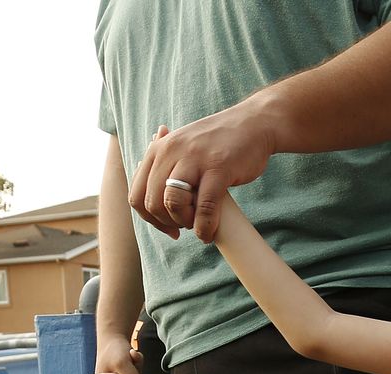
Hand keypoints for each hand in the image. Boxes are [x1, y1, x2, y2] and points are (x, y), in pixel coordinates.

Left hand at [129, 103, 277, 242]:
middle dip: (167, 223)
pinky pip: (204, 207)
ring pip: (173, 204)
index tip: (168, 228)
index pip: (137, 195)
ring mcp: (194, 158)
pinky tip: (209, 232)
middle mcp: (171, 151)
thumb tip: (147, 196)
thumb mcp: (182, 146)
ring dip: (184, 223)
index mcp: (158, 149)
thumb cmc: (218, 143)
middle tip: (185, 225)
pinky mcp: (218, 168)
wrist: (253, 123)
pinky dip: (205, 226)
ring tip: (198, 224)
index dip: (149, 219)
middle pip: (152, 203)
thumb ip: (163, 167)